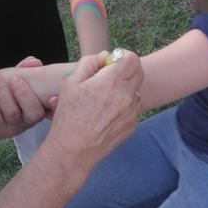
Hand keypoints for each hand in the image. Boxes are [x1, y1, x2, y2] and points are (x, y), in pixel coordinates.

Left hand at [0, 69, 47, 139]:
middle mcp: (28, 121)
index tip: (53, 97)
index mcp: (37, 107)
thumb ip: (24, 70)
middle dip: (23, 94)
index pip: (52, 110)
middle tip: (13, 78)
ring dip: (1, 92)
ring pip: (12, 113)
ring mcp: (12, 128)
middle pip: (33, 113)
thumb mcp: (12, 78)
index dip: (54, 106)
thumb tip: (35, 62)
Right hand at [45, 50, 142, 173]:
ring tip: (104, 98)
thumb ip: (89, 63)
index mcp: (110, 82)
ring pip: (135, 90)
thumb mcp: (70, 84)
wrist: (74, 151)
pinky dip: (123, 105)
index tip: (112, 61)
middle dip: (125, 69)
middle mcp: (126, 96)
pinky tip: (105, 113)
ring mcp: (132, 112)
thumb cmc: (69, 116)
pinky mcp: (133, 125)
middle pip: (138, 72)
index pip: (132, 58)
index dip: (122, 55)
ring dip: (124, 88)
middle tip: (109, 76)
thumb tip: (105, 57)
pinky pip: (132, 107)